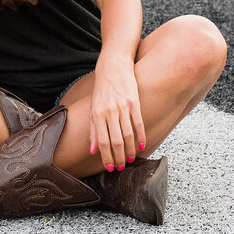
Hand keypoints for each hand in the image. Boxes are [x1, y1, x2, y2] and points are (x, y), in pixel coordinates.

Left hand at [87, 57, 146, 172]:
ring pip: (127, 134)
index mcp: (97, 113)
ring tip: (131, 160)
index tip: (109, 168)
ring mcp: (122, 107)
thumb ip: (92, 129)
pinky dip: (141, 136)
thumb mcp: (93, 107)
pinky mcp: (134, 102)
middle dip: (118, 157)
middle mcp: (109, 111)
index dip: (106, 156)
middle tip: (121, 168)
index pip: (101, 141)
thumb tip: (91, 150)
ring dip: (130, 150)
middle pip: (115, 140)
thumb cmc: (101, 89)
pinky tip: (142, 146)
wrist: (113, 66)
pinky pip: (138, 123)